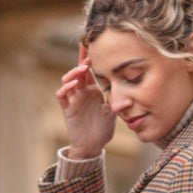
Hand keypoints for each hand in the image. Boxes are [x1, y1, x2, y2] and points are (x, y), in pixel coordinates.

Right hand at [56, 44, 115, 159]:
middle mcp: (82, 92)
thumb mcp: (114, 112)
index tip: (94, 44)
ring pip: (68, 80)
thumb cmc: (102, 130)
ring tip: (83, 68)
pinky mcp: (67, 109)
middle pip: (78, 71)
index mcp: (93, 90)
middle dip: (82, 60)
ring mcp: (73, 100)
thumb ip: (118, 100)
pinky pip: (62, 95)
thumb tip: (130, 90)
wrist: (92, 147)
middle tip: (89, 52)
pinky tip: (74, 84)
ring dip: (74, 72)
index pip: (90, 70)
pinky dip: (66, 88)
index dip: (90, 57)